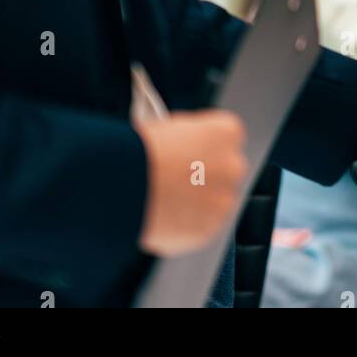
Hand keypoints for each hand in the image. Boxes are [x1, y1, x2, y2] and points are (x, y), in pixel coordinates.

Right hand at [134, 110, 247, 256]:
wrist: (123, 186)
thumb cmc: (138, 152)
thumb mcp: (164, 127)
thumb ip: (184, 137)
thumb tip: (179, 146)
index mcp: (226, 132)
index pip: (224, 136)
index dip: (200, 145)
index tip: (185, 151)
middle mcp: (232, 165)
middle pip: (223, 170)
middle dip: (202, 176)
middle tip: (173, 180)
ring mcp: (223, 200)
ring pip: (213, 201)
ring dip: (194, 203)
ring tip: (161, 201)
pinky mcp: (209, 229)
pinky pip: (199, 227)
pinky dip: (183, 226)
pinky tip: (159, 218)